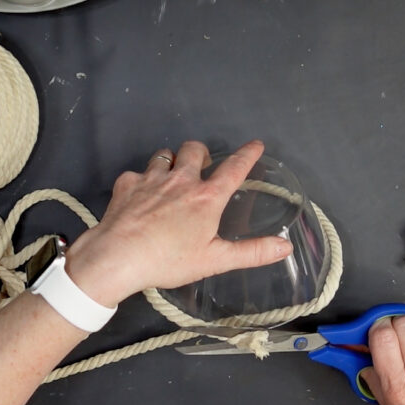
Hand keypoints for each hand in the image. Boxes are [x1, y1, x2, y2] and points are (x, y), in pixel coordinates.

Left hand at [65, 140, 293, 306]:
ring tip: (170, 176)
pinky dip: (142, 180)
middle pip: (195, 149)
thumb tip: (285, 246)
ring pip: (165, 155)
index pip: (234, 169)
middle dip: (200, 152)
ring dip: (171, 161)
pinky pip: (138, 172)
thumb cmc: (169, 260)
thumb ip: (251, 252)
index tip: (256, 144)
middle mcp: (181, 180)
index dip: (247, 154)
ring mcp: (152, 178)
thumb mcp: (215, 260)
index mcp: (206, 198)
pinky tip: (140, 197)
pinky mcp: (127, 183)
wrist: (119, 257)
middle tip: (200, 166)